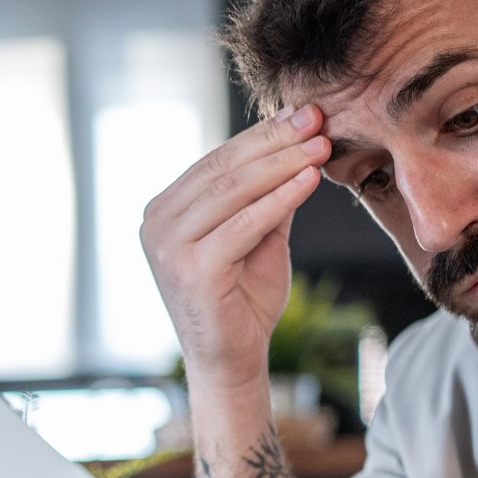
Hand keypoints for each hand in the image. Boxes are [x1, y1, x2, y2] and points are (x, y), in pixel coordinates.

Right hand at [139, 105, 329, 397]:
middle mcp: (156, 223)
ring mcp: (167, 247)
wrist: (232, 361)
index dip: (263, 135)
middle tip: (317, 120)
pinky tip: (310, 181)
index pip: (217, 160)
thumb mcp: (258, 236)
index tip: (306, 115)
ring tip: (321, 147)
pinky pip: (244, 223)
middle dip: (275, 141)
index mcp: (166, 210)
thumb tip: (298, 141)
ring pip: (234, 190)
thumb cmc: (243, 300)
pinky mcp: (191, 269)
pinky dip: (280, 199)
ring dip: (283, 164)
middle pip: (224, 168)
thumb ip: (267, 195)